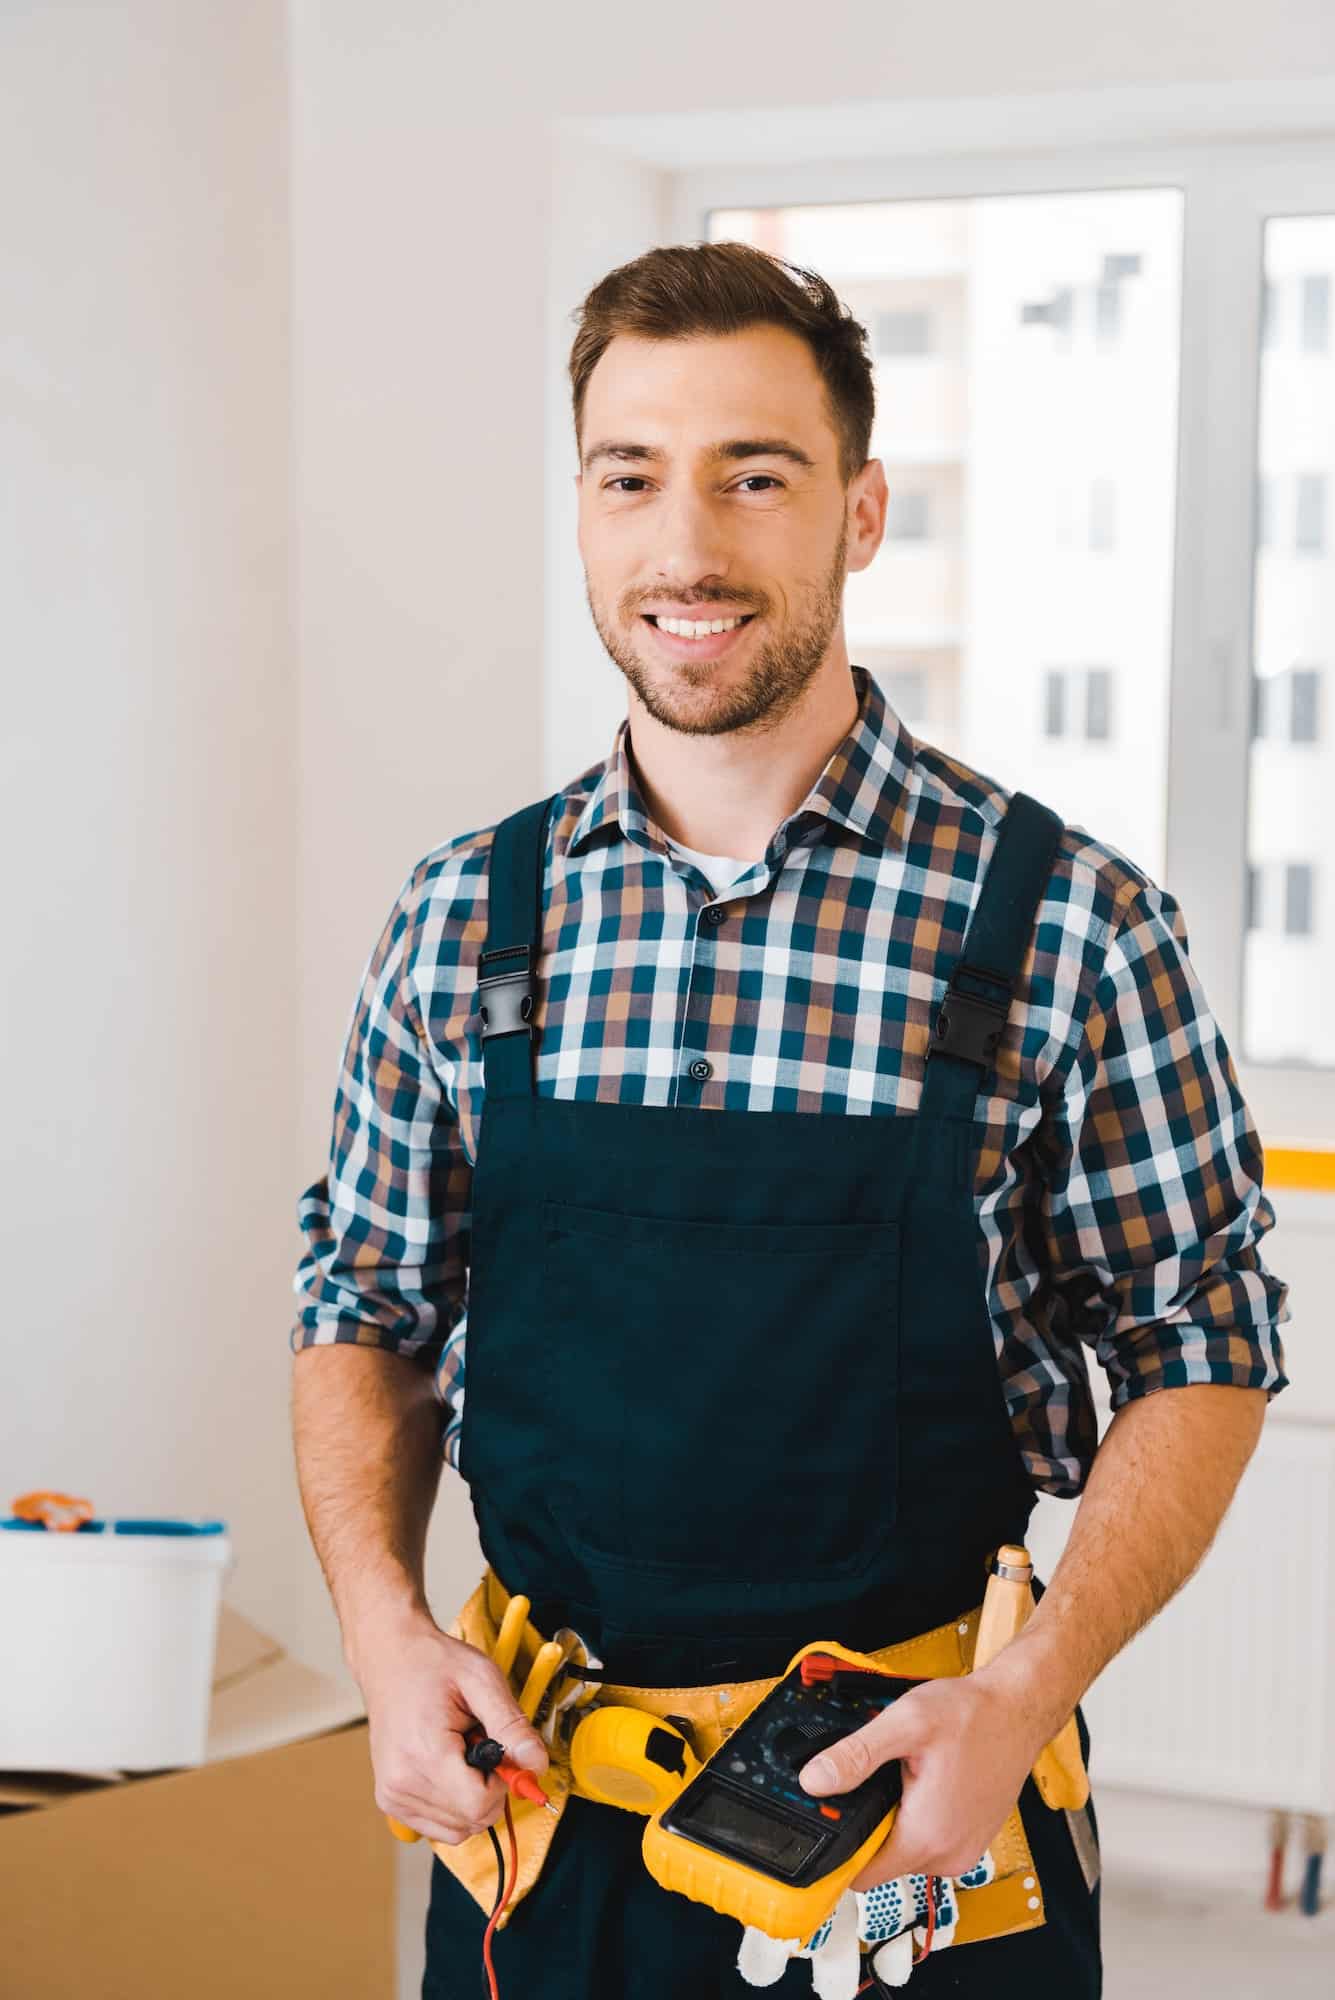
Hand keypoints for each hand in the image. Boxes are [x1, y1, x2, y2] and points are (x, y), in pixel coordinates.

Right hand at [351, 1611, 548, 1845]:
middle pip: (471, 1820)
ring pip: (457, 1829)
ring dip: (472, 1797)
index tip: (498, 1751)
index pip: (479, 1805)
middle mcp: (401, 1782)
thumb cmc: (433, 1664)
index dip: (502, 1783)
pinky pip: (439, 1826)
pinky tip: (449, 1766)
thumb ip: (512, 1725)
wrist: (390, 1657)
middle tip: (477, 1744)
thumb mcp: (482, 1679)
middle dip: (489, 1788)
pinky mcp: (390, 1801)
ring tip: (460, 1751)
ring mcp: (392, 1795)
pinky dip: (454, 1805)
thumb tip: (537, 1765)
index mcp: (424, 1753)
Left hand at [798, 1671, 1044, 1887]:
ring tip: (903, 1774)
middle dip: (870, 1822)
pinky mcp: (971, 1840)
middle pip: (881, 1860)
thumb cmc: (972, 1715)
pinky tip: (923, 1780)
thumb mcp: (904, 1724)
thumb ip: (855, 1756)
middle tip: (874, 1779)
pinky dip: (918, 1816)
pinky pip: (929, 1840)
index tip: (829, 1817)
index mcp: (927, 1837)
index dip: (839, 1849)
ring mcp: (963, 1851)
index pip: (862, 1874)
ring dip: (895, 1817)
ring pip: (905, 1849)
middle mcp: (947, 1855)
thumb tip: (815, 1781)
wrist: (1018, 1709)